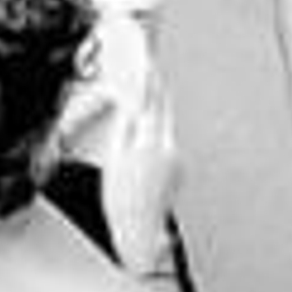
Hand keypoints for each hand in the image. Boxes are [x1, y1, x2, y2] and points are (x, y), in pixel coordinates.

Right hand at [98, 57, 180, 276]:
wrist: (140, 232)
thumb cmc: (122, 202)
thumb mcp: (115, 159)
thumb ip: (125, 128)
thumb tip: (130, 104)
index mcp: (151, 142)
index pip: (151, 100)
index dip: (147, 78)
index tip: (144, 59)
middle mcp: (168, 147)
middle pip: (163, 108)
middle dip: (156, 86)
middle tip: (148, 64)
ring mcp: (175, 158)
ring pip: (164, 122)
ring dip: (155, 105)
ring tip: (143, 91)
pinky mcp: (176, 168)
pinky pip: (164, 139)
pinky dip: (156, 127)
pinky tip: (145, 128)